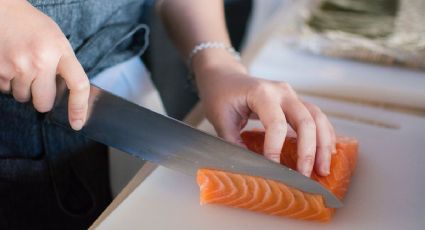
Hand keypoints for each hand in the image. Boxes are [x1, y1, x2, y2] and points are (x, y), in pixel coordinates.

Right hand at [0, 0, 88, 129]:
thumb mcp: (57, 40)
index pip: (79, 85)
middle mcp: (40, 61)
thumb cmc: (33, 26)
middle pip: (44, 103)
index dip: (80, 108)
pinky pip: (5, 90)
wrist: (3, 9)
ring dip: (23, 88)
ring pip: (23, 98)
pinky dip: (7, 82)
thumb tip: (67, 95)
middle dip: (42, 99)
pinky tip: (9, 64)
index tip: (77, 123)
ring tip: (22, 66)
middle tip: (39, 83)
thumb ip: (63, 65)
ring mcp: (18, 66)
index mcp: (61, 51)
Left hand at [193, 49, 335, 176]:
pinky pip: (317, 117)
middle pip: (305, 120)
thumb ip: (233, 143)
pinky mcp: (295, 102)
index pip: (276, 123)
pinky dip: (324, 135)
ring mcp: (291, 95)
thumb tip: (250, 168)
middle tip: (306, 175)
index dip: (276, 148)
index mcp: (261, 93)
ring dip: (323, 144)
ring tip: (323, 169)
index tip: (273, 169)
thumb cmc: (220, 96)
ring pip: (317, 117)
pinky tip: (326, 153)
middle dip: (308, 150)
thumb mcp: (220, 119)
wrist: (225, 77)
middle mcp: (281, 91)